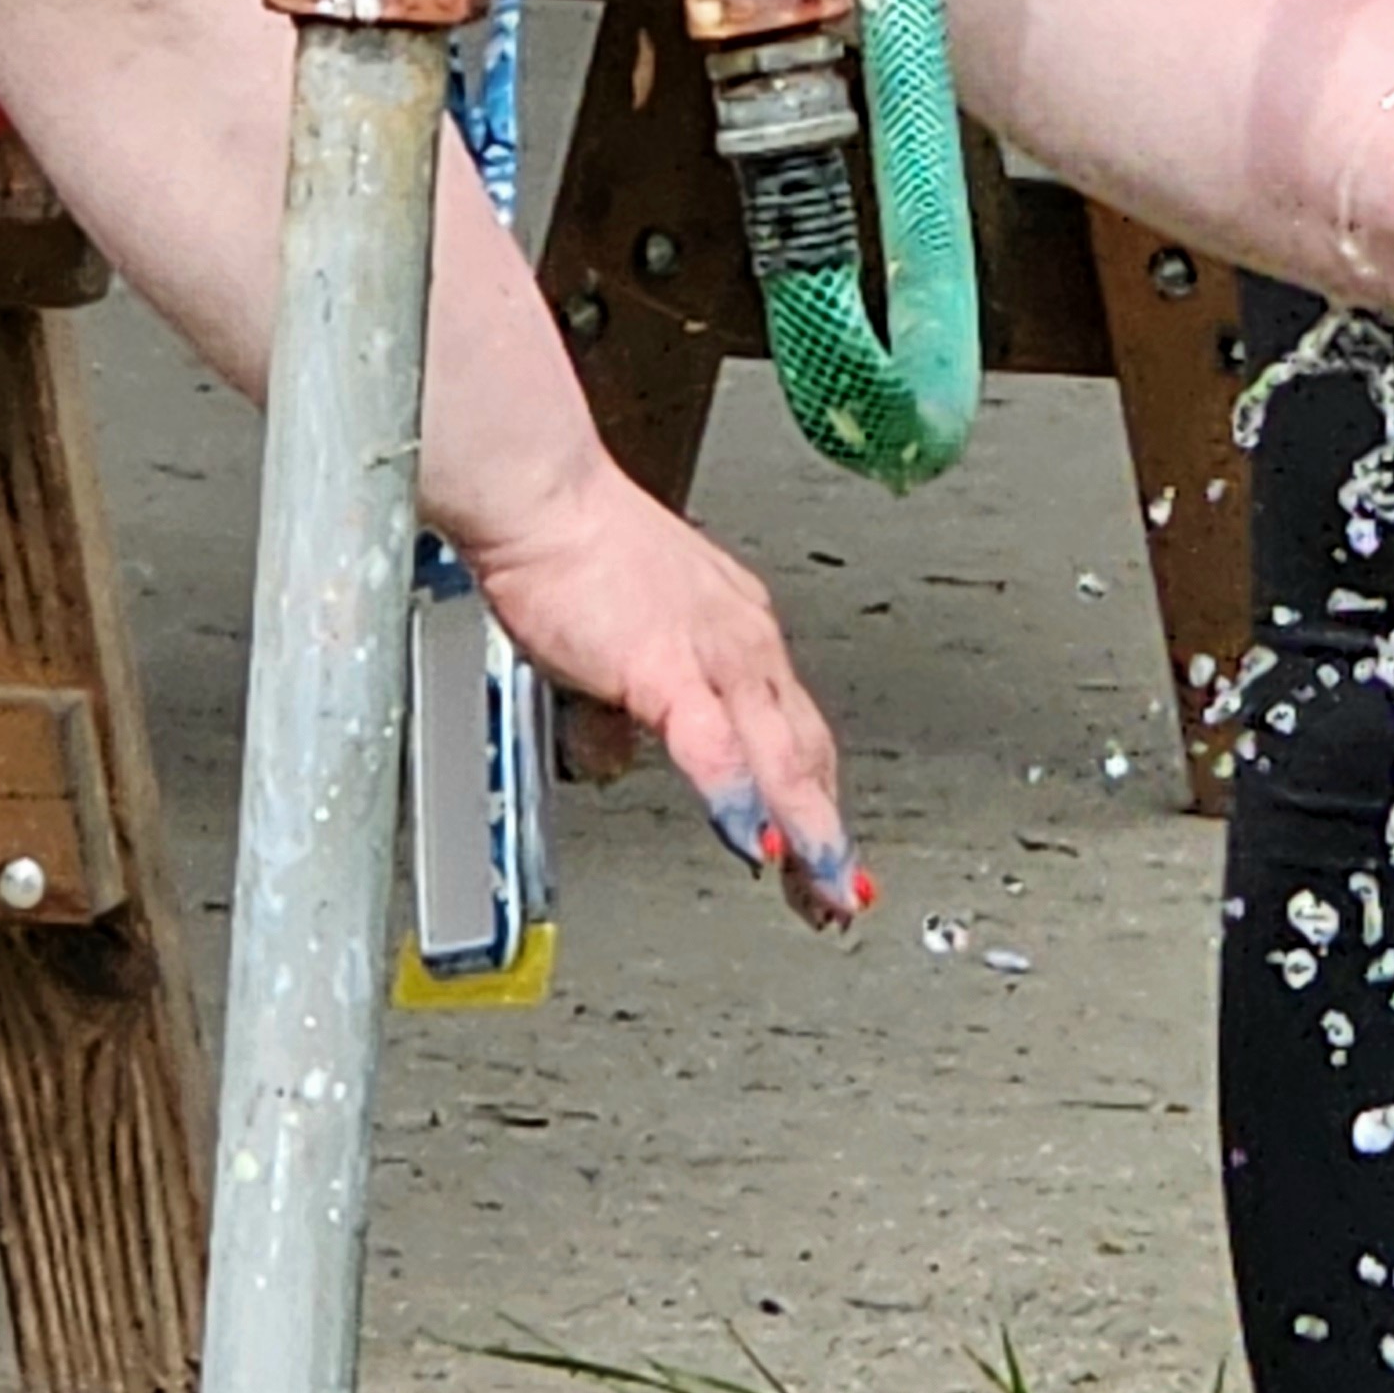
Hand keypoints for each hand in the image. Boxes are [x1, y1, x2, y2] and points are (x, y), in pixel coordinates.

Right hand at [466, 458, 866, 929]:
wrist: (546, 498)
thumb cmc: (578, 553)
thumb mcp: (628, 640)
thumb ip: (641, 698)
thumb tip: (625, 751)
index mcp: (740, 634)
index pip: (797, 734)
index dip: (817, 801)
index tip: (829, 855)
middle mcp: (744, 644)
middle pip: (806, 754)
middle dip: (828, 832)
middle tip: (847, 894)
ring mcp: (713, 654)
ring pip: (779, 755)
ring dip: (806, 828)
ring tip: (826, 886)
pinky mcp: (665, 664)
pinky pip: (711, 743)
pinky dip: (735, 794)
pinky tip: (748, 837)